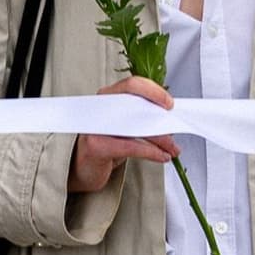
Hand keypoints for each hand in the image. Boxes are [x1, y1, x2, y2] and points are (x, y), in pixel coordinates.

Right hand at [67, 76, 179, 195]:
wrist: (80, 169)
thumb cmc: (104, 145)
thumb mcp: (124, 126)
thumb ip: (141, 117)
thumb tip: (169, 118)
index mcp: (108, 97)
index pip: (132, 84)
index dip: (154, 92)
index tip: (169, 104)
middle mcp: (99, 107)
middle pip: (136, 104)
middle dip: (161, 121)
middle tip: (174, 131)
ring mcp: (95, 125)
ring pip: (137, 126)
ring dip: (160, 139)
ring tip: (171, 149)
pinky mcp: (95, 145)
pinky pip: (131, 146)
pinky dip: (151, 152)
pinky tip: (161, 156)